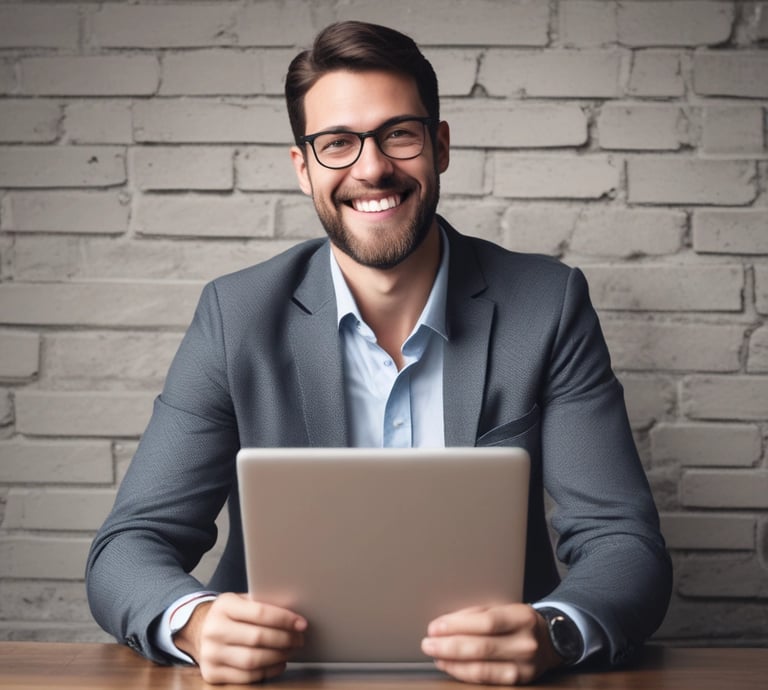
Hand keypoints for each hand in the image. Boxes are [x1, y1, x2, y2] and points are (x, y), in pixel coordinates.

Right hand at [173, 592, 306, 683]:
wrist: (201, 631)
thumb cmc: (232, 615)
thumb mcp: (243, 601)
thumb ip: (264, 604)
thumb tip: (295, 615)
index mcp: (224, 605)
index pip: (260, 612)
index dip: (284, 619)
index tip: (302, 623)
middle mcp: (214, 629)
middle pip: (258, 638)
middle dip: (285, 639)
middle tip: (300, 638)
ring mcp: (211, 653)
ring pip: (253, 660)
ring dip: (278, 656)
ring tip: (291, 650)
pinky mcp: (211, 673)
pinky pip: (246, 677)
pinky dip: (268, 671)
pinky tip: (279, 663)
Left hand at [421, 603, 562, 685]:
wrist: (551, 641)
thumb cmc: (519, 621)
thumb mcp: (504, 608)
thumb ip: (478, 614)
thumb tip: (446, 623)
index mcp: (521, 617)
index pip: (486, 622)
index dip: (457, 625)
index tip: (435, 626)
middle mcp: (525, 643)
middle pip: (481, 647)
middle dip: (449, 646)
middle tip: (428, 643)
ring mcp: (524, 666)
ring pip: (481, 668)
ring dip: (452, 662)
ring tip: (435, 655)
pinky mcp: (519, 681)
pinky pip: (486, 679)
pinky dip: (463, 673)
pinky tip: (450, 666)